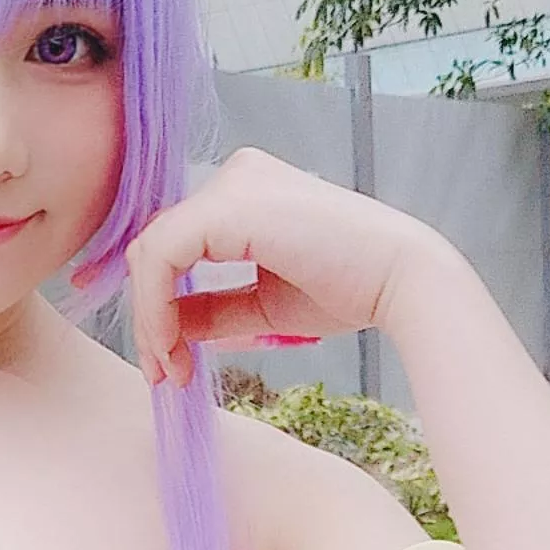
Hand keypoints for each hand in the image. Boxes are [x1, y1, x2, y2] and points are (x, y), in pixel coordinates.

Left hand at [75, 145, 446, 386]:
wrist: (401, 281)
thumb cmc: (348, 289)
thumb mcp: (262, 304)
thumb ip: (210, 310)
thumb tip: (164, 333)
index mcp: (245, 192)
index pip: (176, 243)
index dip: (156, 302)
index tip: (166, 361)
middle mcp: (234, 176)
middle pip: (156, 244)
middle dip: (148, 316)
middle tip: (164, 374)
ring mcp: (230, 183)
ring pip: (150, 250)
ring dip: (149, 318)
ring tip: (170, 370)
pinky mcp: (225, 205)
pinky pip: (161, 256)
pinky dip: (155, 307)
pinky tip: (173, 347)